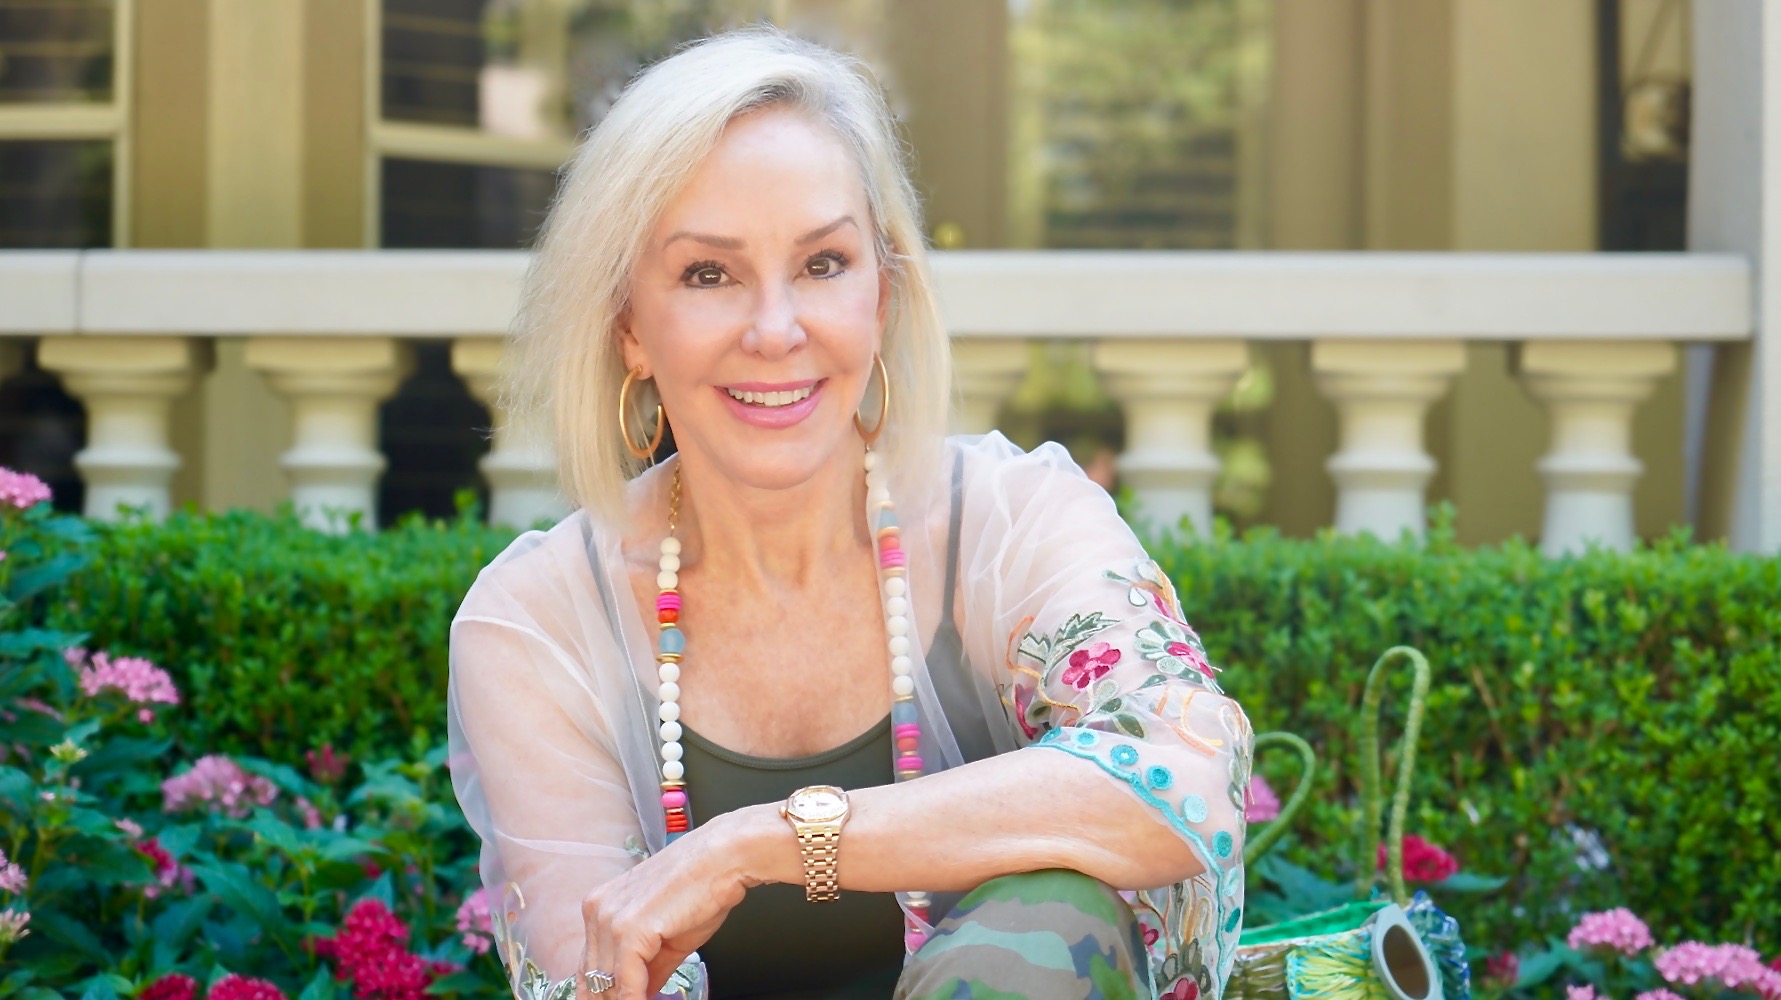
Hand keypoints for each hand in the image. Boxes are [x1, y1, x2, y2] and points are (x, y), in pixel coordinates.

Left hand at [578, 812, 761, 999]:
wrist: (725, 858)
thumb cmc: (702, 885)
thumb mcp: (667, 936)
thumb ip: (649, 967)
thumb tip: (642, 993)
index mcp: (601, 907)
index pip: (589, 965)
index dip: (600, 994)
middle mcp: (598, 911)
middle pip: (593, 977)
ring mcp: (611, 920)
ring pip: (606, 983)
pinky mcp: (630, 930)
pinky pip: (626, 983)